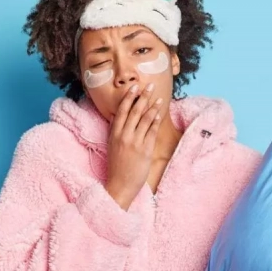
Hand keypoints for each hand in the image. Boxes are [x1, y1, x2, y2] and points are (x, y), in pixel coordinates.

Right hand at [105, 83, 163, 208]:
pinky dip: (155, 121)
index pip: (122, 111)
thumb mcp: (111, 146)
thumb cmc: (116, 166)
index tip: (134, 87)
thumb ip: (115, 130)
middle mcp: (124, 136)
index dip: (129, 98)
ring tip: (159, 98)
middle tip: (150, 85)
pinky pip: (151, 132)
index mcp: (114, 134)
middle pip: (134, 112)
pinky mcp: (145, 150)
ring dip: (152, 107)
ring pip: (144, 120)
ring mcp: (135, 143)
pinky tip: (159, 114)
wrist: (120, 185)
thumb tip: (116, 116)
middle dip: (143, 97)